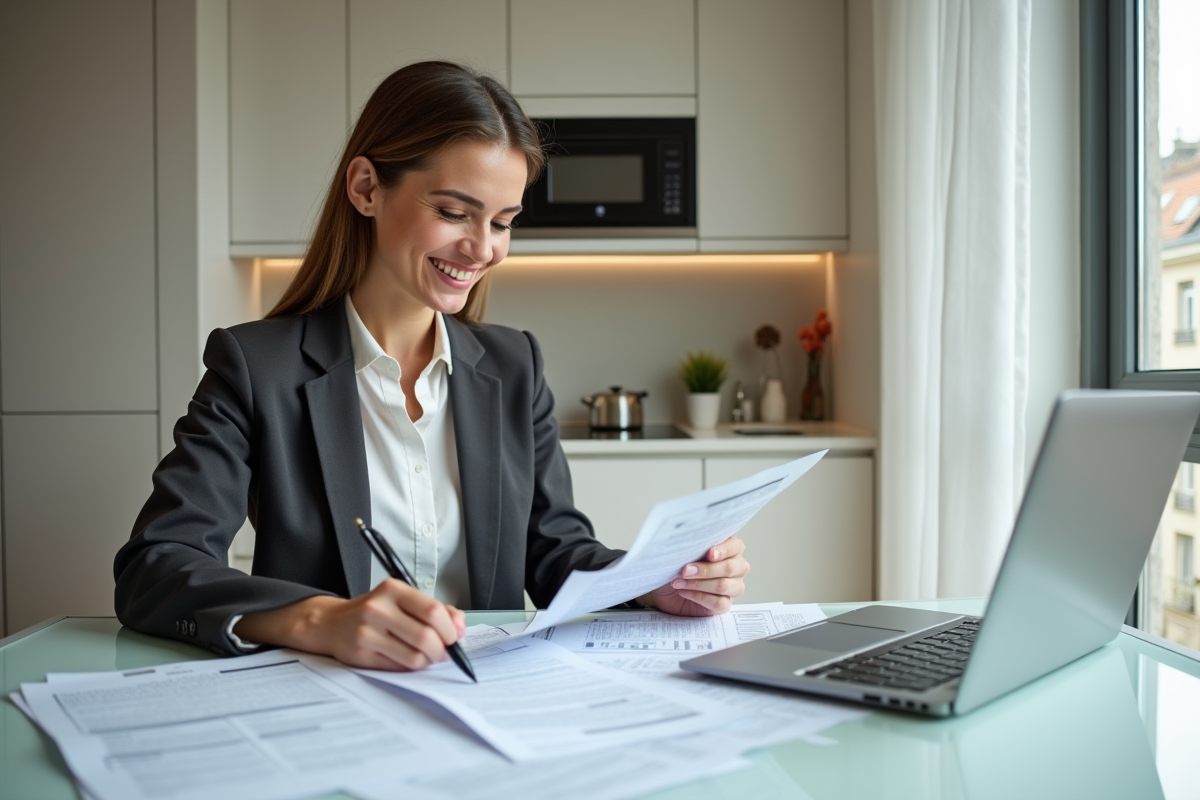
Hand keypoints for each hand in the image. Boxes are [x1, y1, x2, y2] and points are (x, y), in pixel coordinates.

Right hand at [234, 579, 465, 670]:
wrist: (331, 623)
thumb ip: (437, 610)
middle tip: (443, 652)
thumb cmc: (375, 611)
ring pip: (414, 657)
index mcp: (393, 589)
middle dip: (442, 650)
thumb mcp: (403, 600)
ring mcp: (367, 632)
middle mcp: (378, 609)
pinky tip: (408, 659)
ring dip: (428, 661)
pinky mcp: (361, 655)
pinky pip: (398, 667)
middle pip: (426, 637)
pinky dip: (411, 668)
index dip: (450, 629)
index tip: (454, 637)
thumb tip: (461, 627)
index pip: (432, 611)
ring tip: (426, 656)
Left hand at [638, 536, 748, 615]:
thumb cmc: (679, 565)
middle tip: (685, 570)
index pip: (735, 546)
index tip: (708, 553)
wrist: (666, 588)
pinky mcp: (725, 604)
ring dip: (698, 584)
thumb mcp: (684, 552)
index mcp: (731, 549)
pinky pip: (719, 602)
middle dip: (705, 569)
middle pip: (730, 568)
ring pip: (724, 586)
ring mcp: (733, 587)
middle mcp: (737, 567)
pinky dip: (699, 597)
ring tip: (678, 582)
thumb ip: (693, 545)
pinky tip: (684, 592)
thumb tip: (689, 541)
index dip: (723, 550)